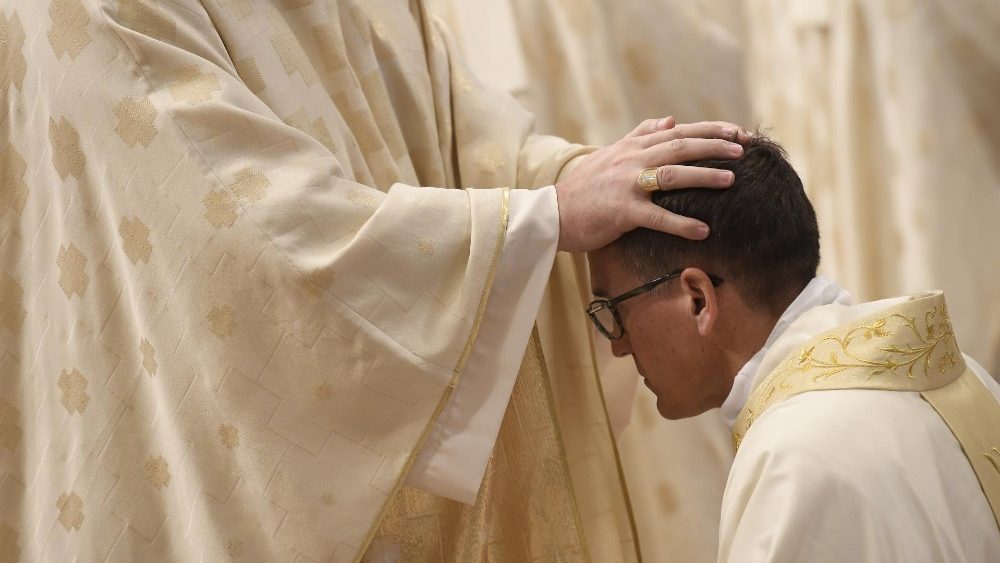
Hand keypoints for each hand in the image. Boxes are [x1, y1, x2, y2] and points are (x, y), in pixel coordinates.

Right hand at [554, 117, 748, 252]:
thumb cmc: (583, 187)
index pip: (677, 131)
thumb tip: (669, 119)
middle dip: (714, 146)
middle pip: (680, 146)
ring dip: (704, 176)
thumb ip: (639, 135)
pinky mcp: (622, 212)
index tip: (737, 131)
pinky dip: (681, 224)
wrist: (553, 213)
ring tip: (731, 180)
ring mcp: (627, 185)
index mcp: (632, 147)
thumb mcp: (609, 154)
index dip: (709, 130)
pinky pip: (657, 217)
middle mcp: (632, 160)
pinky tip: (703, 230)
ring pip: (672, 175)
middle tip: (742, 149)